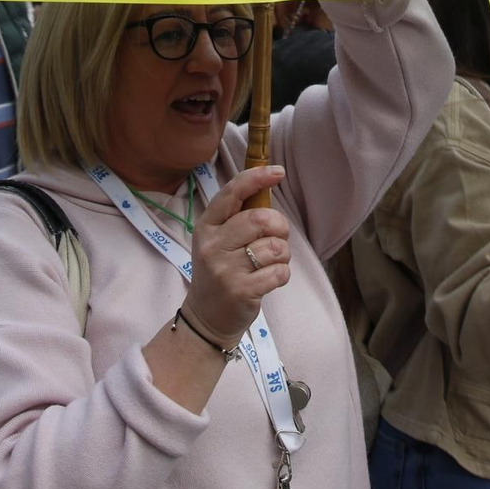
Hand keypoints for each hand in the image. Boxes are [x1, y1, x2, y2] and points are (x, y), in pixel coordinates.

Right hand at [185, 164, 290, 344]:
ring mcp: (225, 270)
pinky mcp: (241, 291)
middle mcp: (213, 245)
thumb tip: (268, 180)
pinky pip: (279, 272)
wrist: (206, 317)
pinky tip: (269, 279)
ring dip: (282, 254)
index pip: (232, 192)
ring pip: (275, 247)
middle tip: (277, 238)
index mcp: (207, 225)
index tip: (278, 172)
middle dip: (280, 226)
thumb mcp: (219, 239)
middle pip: (261, 219)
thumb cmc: (221, 269)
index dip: (257, 178)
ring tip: (270, 262)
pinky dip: (282, 274)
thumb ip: (238, 215)